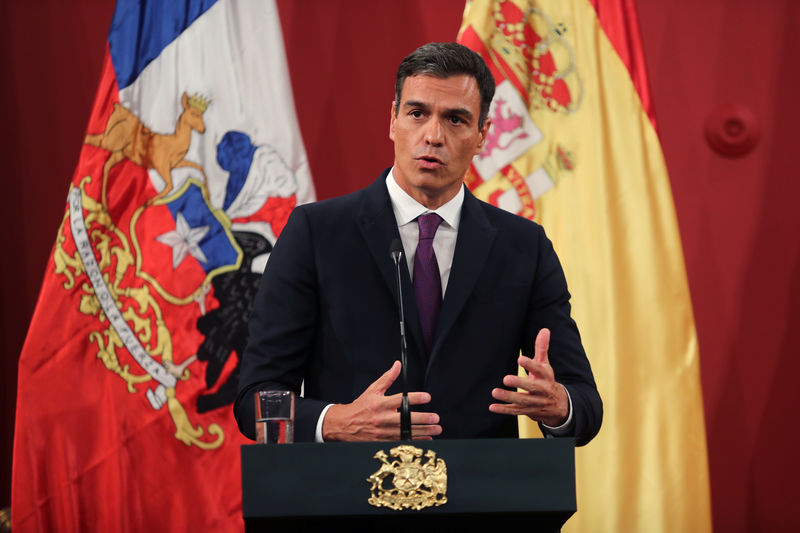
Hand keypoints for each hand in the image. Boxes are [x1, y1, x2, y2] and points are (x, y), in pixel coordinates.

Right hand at [322, 361, 441, 440]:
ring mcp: (382, 431)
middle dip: (423, 419)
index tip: (427, 397)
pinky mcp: (383, 441)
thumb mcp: (372, 390)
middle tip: (435, 417)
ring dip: (423, 431)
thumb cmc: (360, 406)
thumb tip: (397, 365)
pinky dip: (415, 441)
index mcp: (380, 404)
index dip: (414, 398)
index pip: (400, 400)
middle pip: (405, 419)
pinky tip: (427, 439)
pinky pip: (402, 441)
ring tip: (436, 429)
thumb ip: (387, 378)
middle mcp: (382, 418)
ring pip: (406, 432)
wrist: (344, 425)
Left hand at [489, 328, 568, 426]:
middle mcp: (542, 391)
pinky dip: (504, 410)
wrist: (559, 406)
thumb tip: (544, 330)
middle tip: (506, 378)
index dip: (530, 364)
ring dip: (508, 397)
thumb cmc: (547, 381)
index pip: (539, 370)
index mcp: (546, 377)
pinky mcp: (528, 411)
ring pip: (522, 401)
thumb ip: (542, 348)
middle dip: (520, 383)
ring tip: (495, 392)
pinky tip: (492, 406)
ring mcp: (535, 402)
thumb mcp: (546, 365)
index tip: (520, 359)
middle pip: (532, 387)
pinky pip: (516, 411)